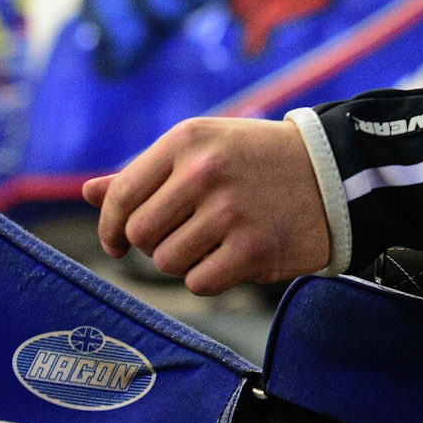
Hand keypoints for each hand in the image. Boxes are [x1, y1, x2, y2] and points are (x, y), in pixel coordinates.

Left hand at [83, 116, 330, 294]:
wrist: (334, 171)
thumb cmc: (257, 160)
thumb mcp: (203, 148)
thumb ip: (145, 173)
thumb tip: (88, 193)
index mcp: (187, 140)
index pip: (121, 195)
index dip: (110, 226)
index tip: (116, 242)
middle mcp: (204, 172)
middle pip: (141, 234)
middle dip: (155, 243)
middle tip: (183, 234)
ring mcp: (229, 211)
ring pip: (167, 262)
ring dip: (185, 261)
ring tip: (214, 241)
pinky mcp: (252, 248)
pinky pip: (199, 283)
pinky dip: (210, 277)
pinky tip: (232, 256)